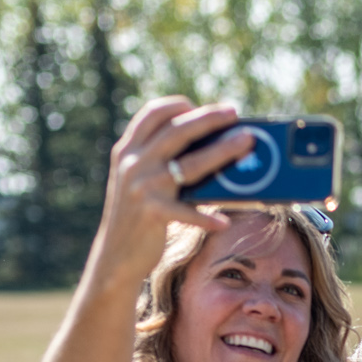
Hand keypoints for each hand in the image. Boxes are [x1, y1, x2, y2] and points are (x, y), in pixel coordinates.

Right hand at [88, 98, 258, 289]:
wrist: (114, 257)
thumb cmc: (138, 218)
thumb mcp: (140, 182)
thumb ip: (161, 162)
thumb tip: (212, 148)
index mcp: (128, 150)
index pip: (152, 113)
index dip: (178, 105)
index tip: (201, 106)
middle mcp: (133, 164)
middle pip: (178, 131)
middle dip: (209, 118)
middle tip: (234, 112)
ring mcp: (142, 188)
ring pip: (190, 165)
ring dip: (223, 151)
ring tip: (247, 144)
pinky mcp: (152, 214)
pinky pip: (188, 211)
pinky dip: (207, 217)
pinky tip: (225, 221)